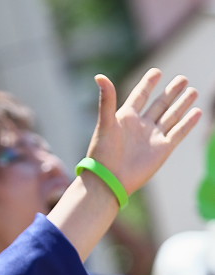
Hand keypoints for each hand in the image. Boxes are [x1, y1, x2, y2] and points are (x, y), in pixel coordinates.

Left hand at [85, 68, 200, 195]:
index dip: (148, 84)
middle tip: (183, 79)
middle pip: (159, 104)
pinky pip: (178, 132)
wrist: (109, 180)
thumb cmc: (102, 153)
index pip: (140, 95)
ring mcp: (152, 137)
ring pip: (171, 116)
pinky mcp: (163, 149)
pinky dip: (188, 123)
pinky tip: (197, 112)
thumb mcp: (106, 123)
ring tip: (192, 91)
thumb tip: (99, 76)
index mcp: (125, 118)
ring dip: (181, 104)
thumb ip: (107, 100)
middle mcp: (140, 126)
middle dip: (171, 92)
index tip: (157, 71)